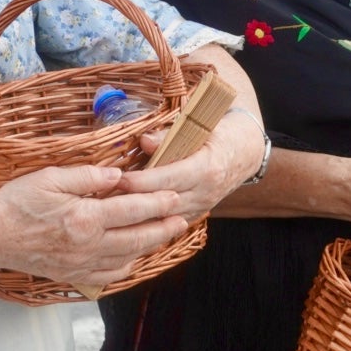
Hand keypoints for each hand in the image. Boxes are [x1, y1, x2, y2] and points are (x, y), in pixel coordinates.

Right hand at [0, 164, 186, 286]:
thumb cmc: (18, 202)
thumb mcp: (51, 178)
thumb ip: (88, 176)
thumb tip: (119, 175)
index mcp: (85, 218)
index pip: (131, 210)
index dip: (157, 203)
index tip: (174, 197)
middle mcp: (88, 245)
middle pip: (137, 238)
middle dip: (163, 228)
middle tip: (183, 219)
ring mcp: (82, 264)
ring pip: (128, 258)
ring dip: (150, 246)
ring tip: (165, 235)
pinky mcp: (73, 275)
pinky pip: (109, 275)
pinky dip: (127, 266)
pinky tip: (134, 256)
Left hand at [114, 108, 263, 220]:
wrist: (246, 152)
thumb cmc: (220, 132)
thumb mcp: (201, 125)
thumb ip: (171, 134)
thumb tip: (145, 142)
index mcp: (207, 167)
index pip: (170, 178)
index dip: (143, 181)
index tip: (120, 180)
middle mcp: (205, 192)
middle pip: (164, 202)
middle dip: (133, 202)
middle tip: (104, 200)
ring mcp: (201, 207)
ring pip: (165, 219)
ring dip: (137, 217)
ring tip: (109, 213)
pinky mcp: (195, 214)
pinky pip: (169, 225)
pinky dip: (148, 225)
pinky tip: (126, 225)